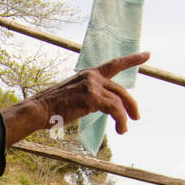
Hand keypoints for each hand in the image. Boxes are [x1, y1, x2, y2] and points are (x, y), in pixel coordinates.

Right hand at [0, 51, 149, 146]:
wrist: (38, 109)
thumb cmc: (52, 107)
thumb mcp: (73, 95)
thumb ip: (89, 96)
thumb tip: (100, 106)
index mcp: (88, 74)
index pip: (114, 64)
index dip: (132, 59)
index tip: (147, 55)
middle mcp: (92, 76)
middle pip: (120, 90)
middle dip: (131, 104)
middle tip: (137, 116)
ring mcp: (91, 85)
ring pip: (118, 101)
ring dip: (124, 118)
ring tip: (123, 130)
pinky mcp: (91, 97)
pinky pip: (114, 108)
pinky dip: (120, 120)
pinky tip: (120, 129)